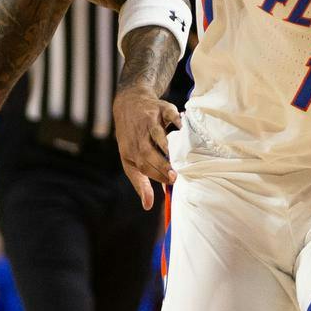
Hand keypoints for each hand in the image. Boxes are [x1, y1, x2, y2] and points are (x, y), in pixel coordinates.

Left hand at [113, 87, 179, 209]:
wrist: (129, 103)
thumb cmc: (131, 138)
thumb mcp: (130, 160)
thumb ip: (141, 182)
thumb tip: (148, 206)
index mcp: (130, 152)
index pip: (142, 167)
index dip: (156, 176)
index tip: (170, 184)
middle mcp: (138, 137)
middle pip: (147, 153)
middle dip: (161, 165)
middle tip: (174, 176)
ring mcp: (148, 121)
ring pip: (156, 134)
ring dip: (165, 146)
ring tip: (177, 157)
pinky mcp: (160, 109)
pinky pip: (168, 114)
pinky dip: (175, 120)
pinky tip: (181, 128)